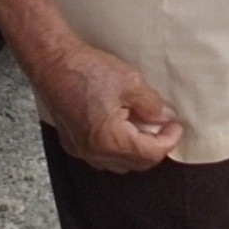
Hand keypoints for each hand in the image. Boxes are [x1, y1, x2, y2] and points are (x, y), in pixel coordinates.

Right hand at [25, 38, 183, 171]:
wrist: (53, 64)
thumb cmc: (88, 70)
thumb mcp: (130, 82)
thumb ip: (151, 105)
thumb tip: (161, 118)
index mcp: (111, 139)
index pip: (150, 154)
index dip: (169, 141)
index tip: (175, 126)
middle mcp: (95, 152)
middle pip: (136, 164)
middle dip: (154, 148)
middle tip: (163, 128)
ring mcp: (81, 150)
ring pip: (118, 164)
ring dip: (135, 152)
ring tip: (143, 128)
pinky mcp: (73, 144)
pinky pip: (101, 157)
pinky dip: (116, 149)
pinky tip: (122, 129)